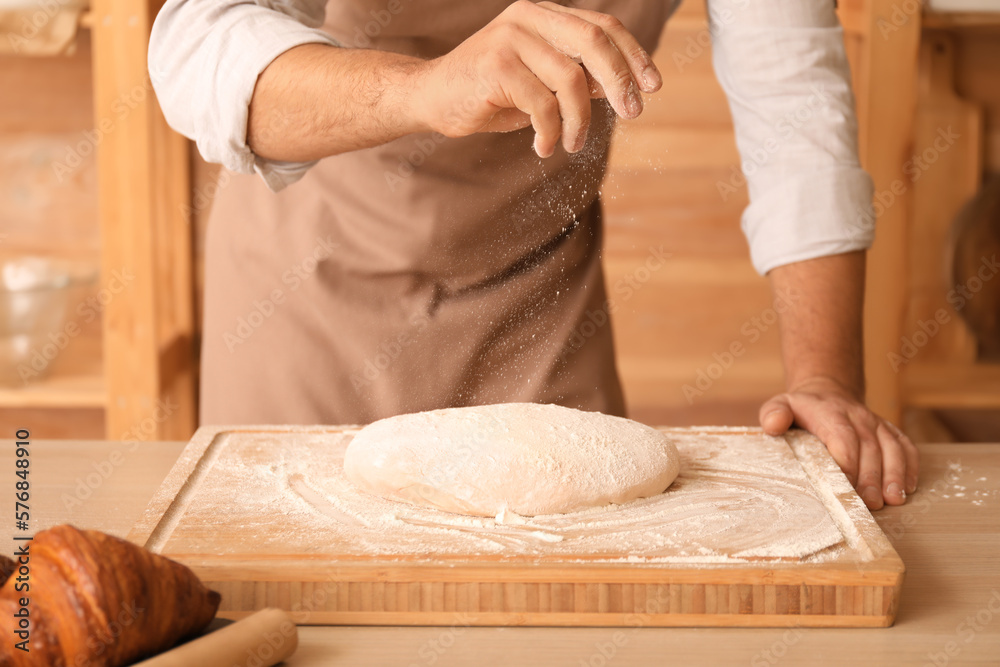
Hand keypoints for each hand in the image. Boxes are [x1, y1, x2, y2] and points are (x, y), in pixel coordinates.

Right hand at [408, 0, 661, 156]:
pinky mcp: (497, 65)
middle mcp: (529, 17)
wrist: (431, 96)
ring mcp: (511, 37)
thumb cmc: (488, 92)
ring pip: (571, 80)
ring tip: (573, 143)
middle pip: (594, 42)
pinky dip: (550, 132)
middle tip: (633, 114)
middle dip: (620, 81)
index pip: (603, 27)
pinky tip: (544, 146)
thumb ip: (575, 77)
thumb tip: (618, 86)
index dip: (633, 56)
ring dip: (580, 120)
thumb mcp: (539, 82)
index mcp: (544, 15)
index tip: (652, 87)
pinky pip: (542, 105)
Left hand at [758, 377, 919, 509]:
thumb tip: (773, 425)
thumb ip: (774, 414)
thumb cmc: (801, 409)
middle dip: (872, 477)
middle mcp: (858, 416)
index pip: (842, 437)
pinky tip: (908, 487)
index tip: (845, 486)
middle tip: (871, 504)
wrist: (827, 392)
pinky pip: (906, 446)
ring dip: (895, 475)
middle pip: (870, 448)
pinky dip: (910, 466)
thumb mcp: (780, 405)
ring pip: (892, 448)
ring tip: (894, 500)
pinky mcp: (890, 431)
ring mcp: (877, 424)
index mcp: (829, 412)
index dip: (846, 462)